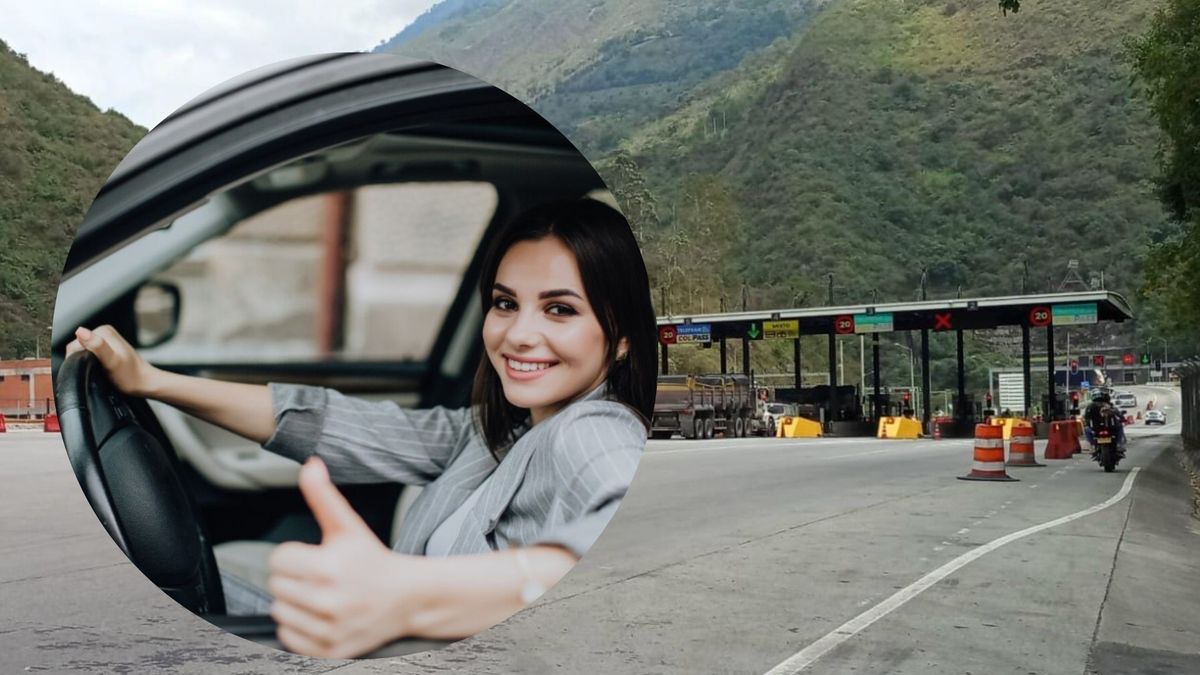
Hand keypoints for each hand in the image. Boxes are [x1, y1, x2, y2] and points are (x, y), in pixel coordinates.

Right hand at [66, 325, 159, 396]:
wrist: (145, 384)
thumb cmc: (130, 376)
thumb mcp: (111, 361)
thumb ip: (97, 346)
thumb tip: (80, 331)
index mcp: (103, 331)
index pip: (74, 345)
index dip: (77, 360)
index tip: (89, 370)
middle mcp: (104, 333)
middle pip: (78, 349)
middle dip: (82, 362)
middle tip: (96, 372)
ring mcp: (105, 341)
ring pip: (82, 354)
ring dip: (86, 364)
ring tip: (100, 372)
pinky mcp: (106, 350)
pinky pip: (89, 357)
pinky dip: (91, 365)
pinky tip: (101, 371)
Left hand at [268, 457, 419, 657]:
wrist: (409, 598)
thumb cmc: (374, 560)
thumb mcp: (349, 525)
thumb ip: (324, 495)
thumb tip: (310, 465)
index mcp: (328, 567)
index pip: (278, 560)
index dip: (296, 555)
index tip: (317, 557)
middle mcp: (328, 601)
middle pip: (276, 586)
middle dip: (295, 578)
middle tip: (321, 577)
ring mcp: (329, 629)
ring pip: (280, 612)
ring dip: (295, 603)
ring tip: (322, 595)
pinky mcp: (329, 650)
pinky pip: (289, 637)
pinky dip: (299, 628)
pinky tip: (321, 615)